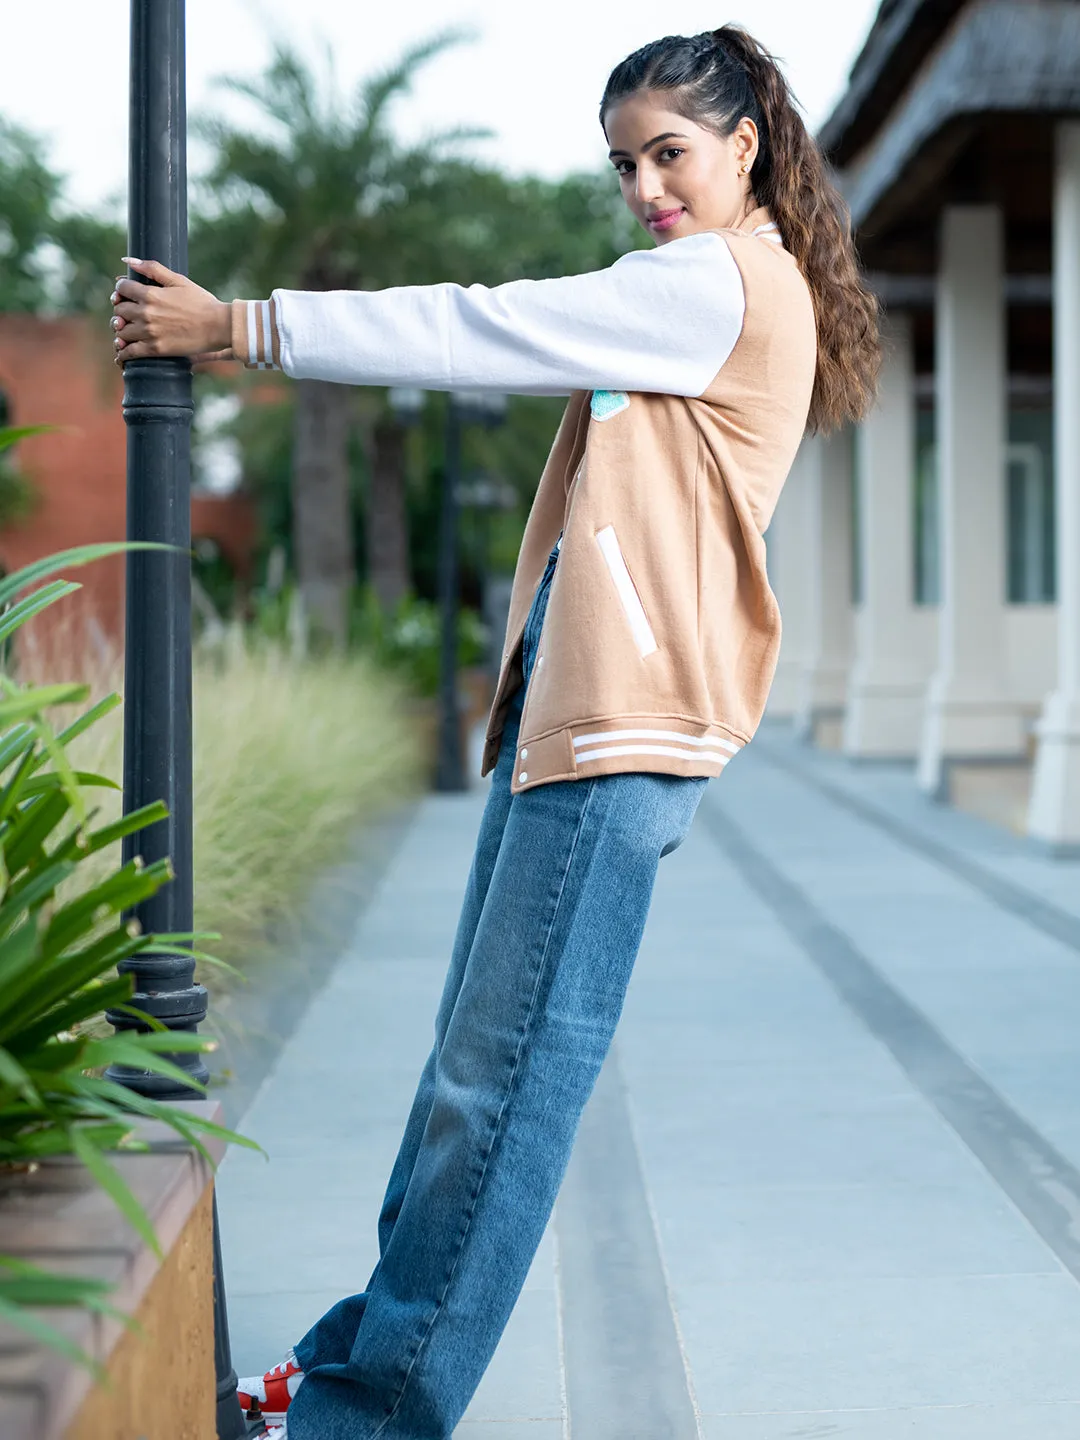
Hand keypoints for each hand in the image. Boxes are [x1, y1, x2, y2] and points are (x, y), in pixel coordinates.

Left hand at [111, 258, 233, 365]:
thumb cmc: (202, 302)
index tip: (126, 293)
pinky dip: (123, 353)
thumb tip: (127, 259)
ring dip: (122, 330)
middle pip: (119, 310)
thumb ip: (152, 269)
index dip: (122, 289)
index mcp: (150, 294)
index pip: (121, 288)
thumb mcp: (179, 280)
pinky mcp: (155, 349)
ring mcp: (149, 332)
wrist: (218, 326)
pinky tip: (124, 353)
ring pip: (121, 331)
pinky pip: (130, 352)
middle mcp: (146, 313)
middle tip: (129, 313)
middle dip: (122, 309)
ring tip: (128, 331)